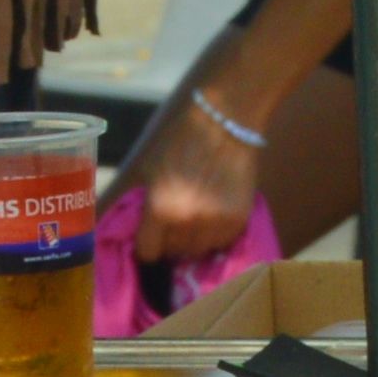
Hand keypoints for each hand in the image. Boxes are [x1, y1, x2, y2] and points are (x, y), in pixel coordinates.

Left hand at [112, 80, 266, 268]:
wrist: (224, 123)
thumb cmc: (180, 141)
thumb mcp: (148, 170)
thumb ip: (144, 203)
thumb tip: (138, 228)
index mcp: (160, 209)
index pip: (148, 252)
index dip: (147, 244)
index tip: (150, 237)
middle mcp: (188, 223)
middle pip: (174, 253)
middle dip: (170, 241)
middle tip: (173, 224)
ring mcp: (216, 223)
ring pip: (199, 250)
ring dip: (193, 240)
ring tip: (195, 220)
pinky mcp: (239, 220)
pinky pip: (222, 242)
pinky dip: (215, 234)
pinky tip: (213, 215)